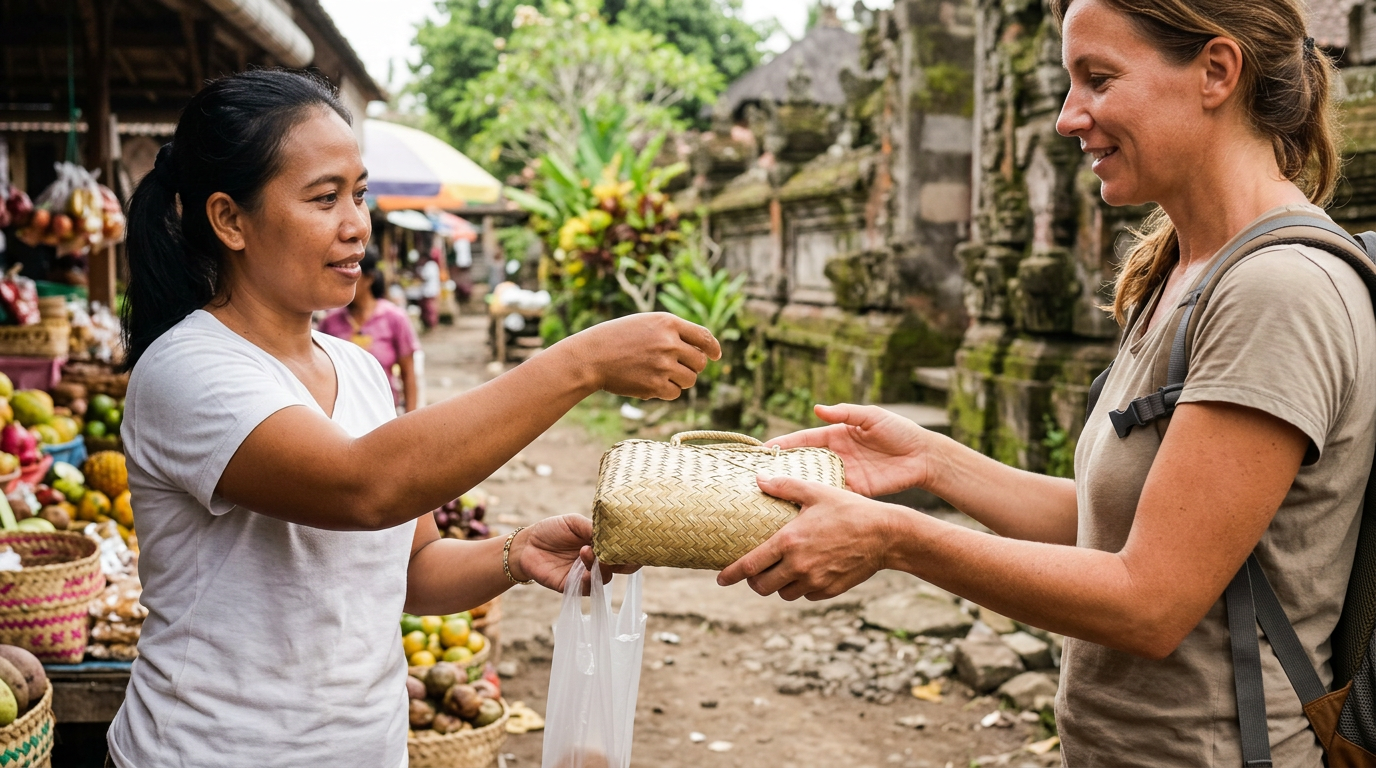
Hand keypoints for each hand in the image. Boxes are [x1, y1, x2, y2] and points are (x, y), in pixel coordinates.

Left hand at [509, 514, 637, 593]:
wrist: (527, 544)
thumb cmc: (551, 530)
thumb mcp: (574, 522)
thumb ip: (593, 528)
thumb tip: (612, 533)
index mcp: (602, 545)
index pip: (625, 551)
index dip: (634, 549)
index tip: (637, 542)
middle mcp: (598, 562)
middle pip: (622, 567)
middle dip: (625, 561)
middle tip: (618, 551)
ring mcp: (587, 575)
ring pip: (606, 577)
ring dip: (602, 565)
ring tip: (588, 551)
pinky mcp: (574, 587)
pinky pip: (589, 587)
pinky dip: (591, 577)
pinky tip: (584, 561)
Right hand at [566, 313, 720, 399]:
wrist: (591, 357)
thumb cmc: (617, 339)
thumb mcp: (645, 323)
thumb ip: (672, 332)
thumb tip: (702, 350)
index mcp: (668, 323)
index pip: (703, 337)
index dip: (713, 348)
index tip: (715, 356)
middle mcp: (669, 343)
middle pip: (699, 362)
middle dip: (692, 367)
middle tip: (676, 367)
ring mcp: (662, 365)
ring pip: (690, 380)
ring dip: (680, 380)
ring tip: (660, 375)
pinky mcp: (655, 385)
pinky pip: (675, 393)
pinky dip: (667, 391)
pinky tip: (651, 383)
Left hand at [717, 475, 898, 600]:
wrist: (885, 535)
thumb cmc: (850, 509)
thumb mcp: (816, 492)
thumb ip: (784, 487)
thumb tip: (758, 478)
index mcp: (789, 541)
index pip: (750, 565)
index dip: (731, 574)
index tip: (720, 579)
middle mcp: (799, 565)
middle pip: (762, 586)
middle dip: (754, 581)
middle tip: (756, 571)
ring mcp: (815, 581)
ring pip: (783, 593)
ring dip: (778, 585)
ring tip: (782, 570)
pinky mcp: (829, 590)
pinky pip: (805, 595)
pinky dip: (800, 587)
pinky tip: (806, 572)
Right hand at [767, 403, 937, 497]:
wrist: (923, 456)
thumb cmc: (899, 430)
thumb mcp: (871, 416)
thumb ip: (845, 413)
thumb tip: (816, 409)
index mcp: (837, 435)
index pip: (804, 439)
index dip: (785, 444)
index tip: (764, 450)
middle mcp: (836, 455)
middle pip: (804, 462)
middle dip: (784, 468)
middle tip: (759, 477)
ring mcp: (845, 473)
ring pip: (815, 480)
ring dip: (798, 486)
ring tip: (774, 495)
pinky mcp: (856, 490)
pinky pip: (834, 494)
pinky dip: (820, 500)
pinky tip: (803, 507)